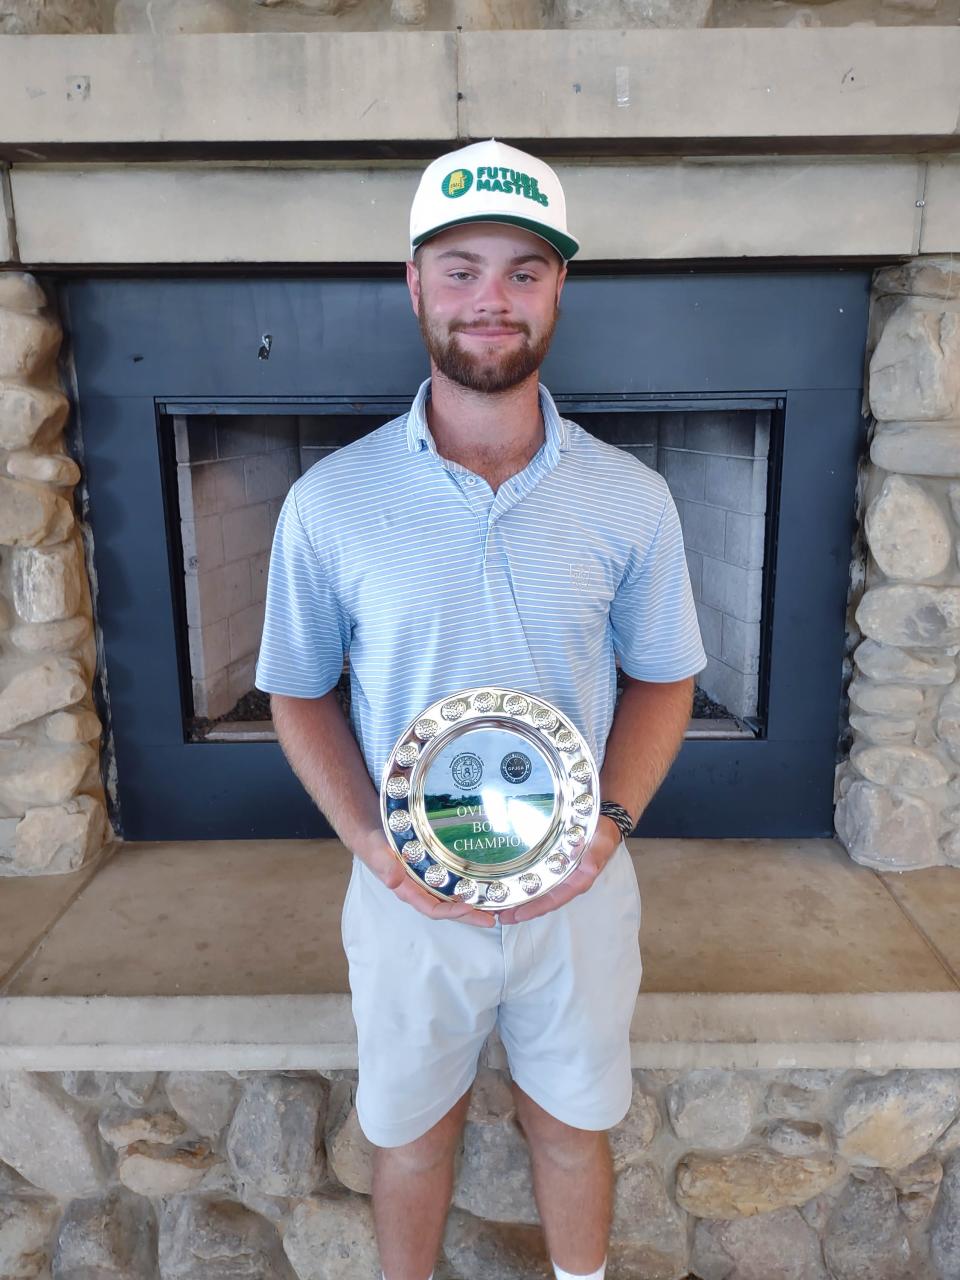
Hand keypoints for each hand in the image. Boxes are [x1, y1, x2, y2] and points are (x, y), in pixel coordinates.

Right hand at [356, 831, 495, 928]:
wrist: (371, 830)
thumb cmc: (373, 843)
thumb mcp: (376, 850)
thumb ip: (383, 864)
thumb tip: (394, 880)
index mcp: (408, 890)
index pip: (432, 908)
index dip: (452, 911)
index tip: (470, 908)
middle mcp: (421, 888)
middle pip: (448, 907)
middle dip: (470, 914)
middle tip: (493, 917)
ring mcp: (428, 879)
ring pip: (453, 896)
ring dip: (472, 901)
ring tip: (494, 904)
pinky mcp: (434, 868)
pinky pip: (453, 880)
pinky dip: (467, 884)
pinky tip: (482, 880)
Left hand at [496, 816, 622, 924]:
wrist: (603, 825)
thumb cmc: (603, 834)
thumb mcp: (603, 841)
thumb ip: (597, 854)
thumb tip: (589, 866)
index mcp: (578, 881)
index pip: (555, 899)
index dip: (536, 908)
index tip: (518, 915)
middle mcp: (566, 883)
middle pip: (542, 901)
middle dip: (521, 909)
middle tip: (499, 916)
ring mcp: (557, 877)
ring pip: (536, 894)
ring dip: (518, 902)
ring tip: (497, 908)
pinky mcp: (551, 868)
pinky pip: (535, 881)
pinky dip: (521, 886)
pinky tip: (506, 887)